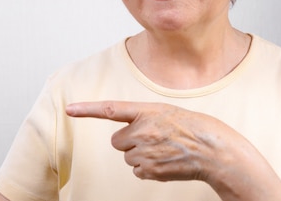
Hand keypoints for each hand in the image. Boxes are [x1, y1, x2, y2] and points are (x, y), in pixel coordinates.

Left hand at [66, 101, 219, 181]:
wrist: (212, 150)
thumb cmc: (190, 127)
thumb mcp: (164, 112)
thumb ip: (141, 118)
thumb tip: (123, 139)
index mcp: (145, 111)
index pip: (110, 109)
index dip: (87, 109)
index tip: (69, 109)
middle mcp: (142, 131)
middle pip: (117, 141)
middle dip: (129, 141)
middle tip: (152, 138)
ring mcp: (145, 152)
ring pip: (127, 156)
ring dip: (140, 154)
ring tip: (163, 149)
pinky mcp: (149, 170)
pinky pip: (136, 170)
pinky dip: (147, 168)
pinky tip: (164, 160)